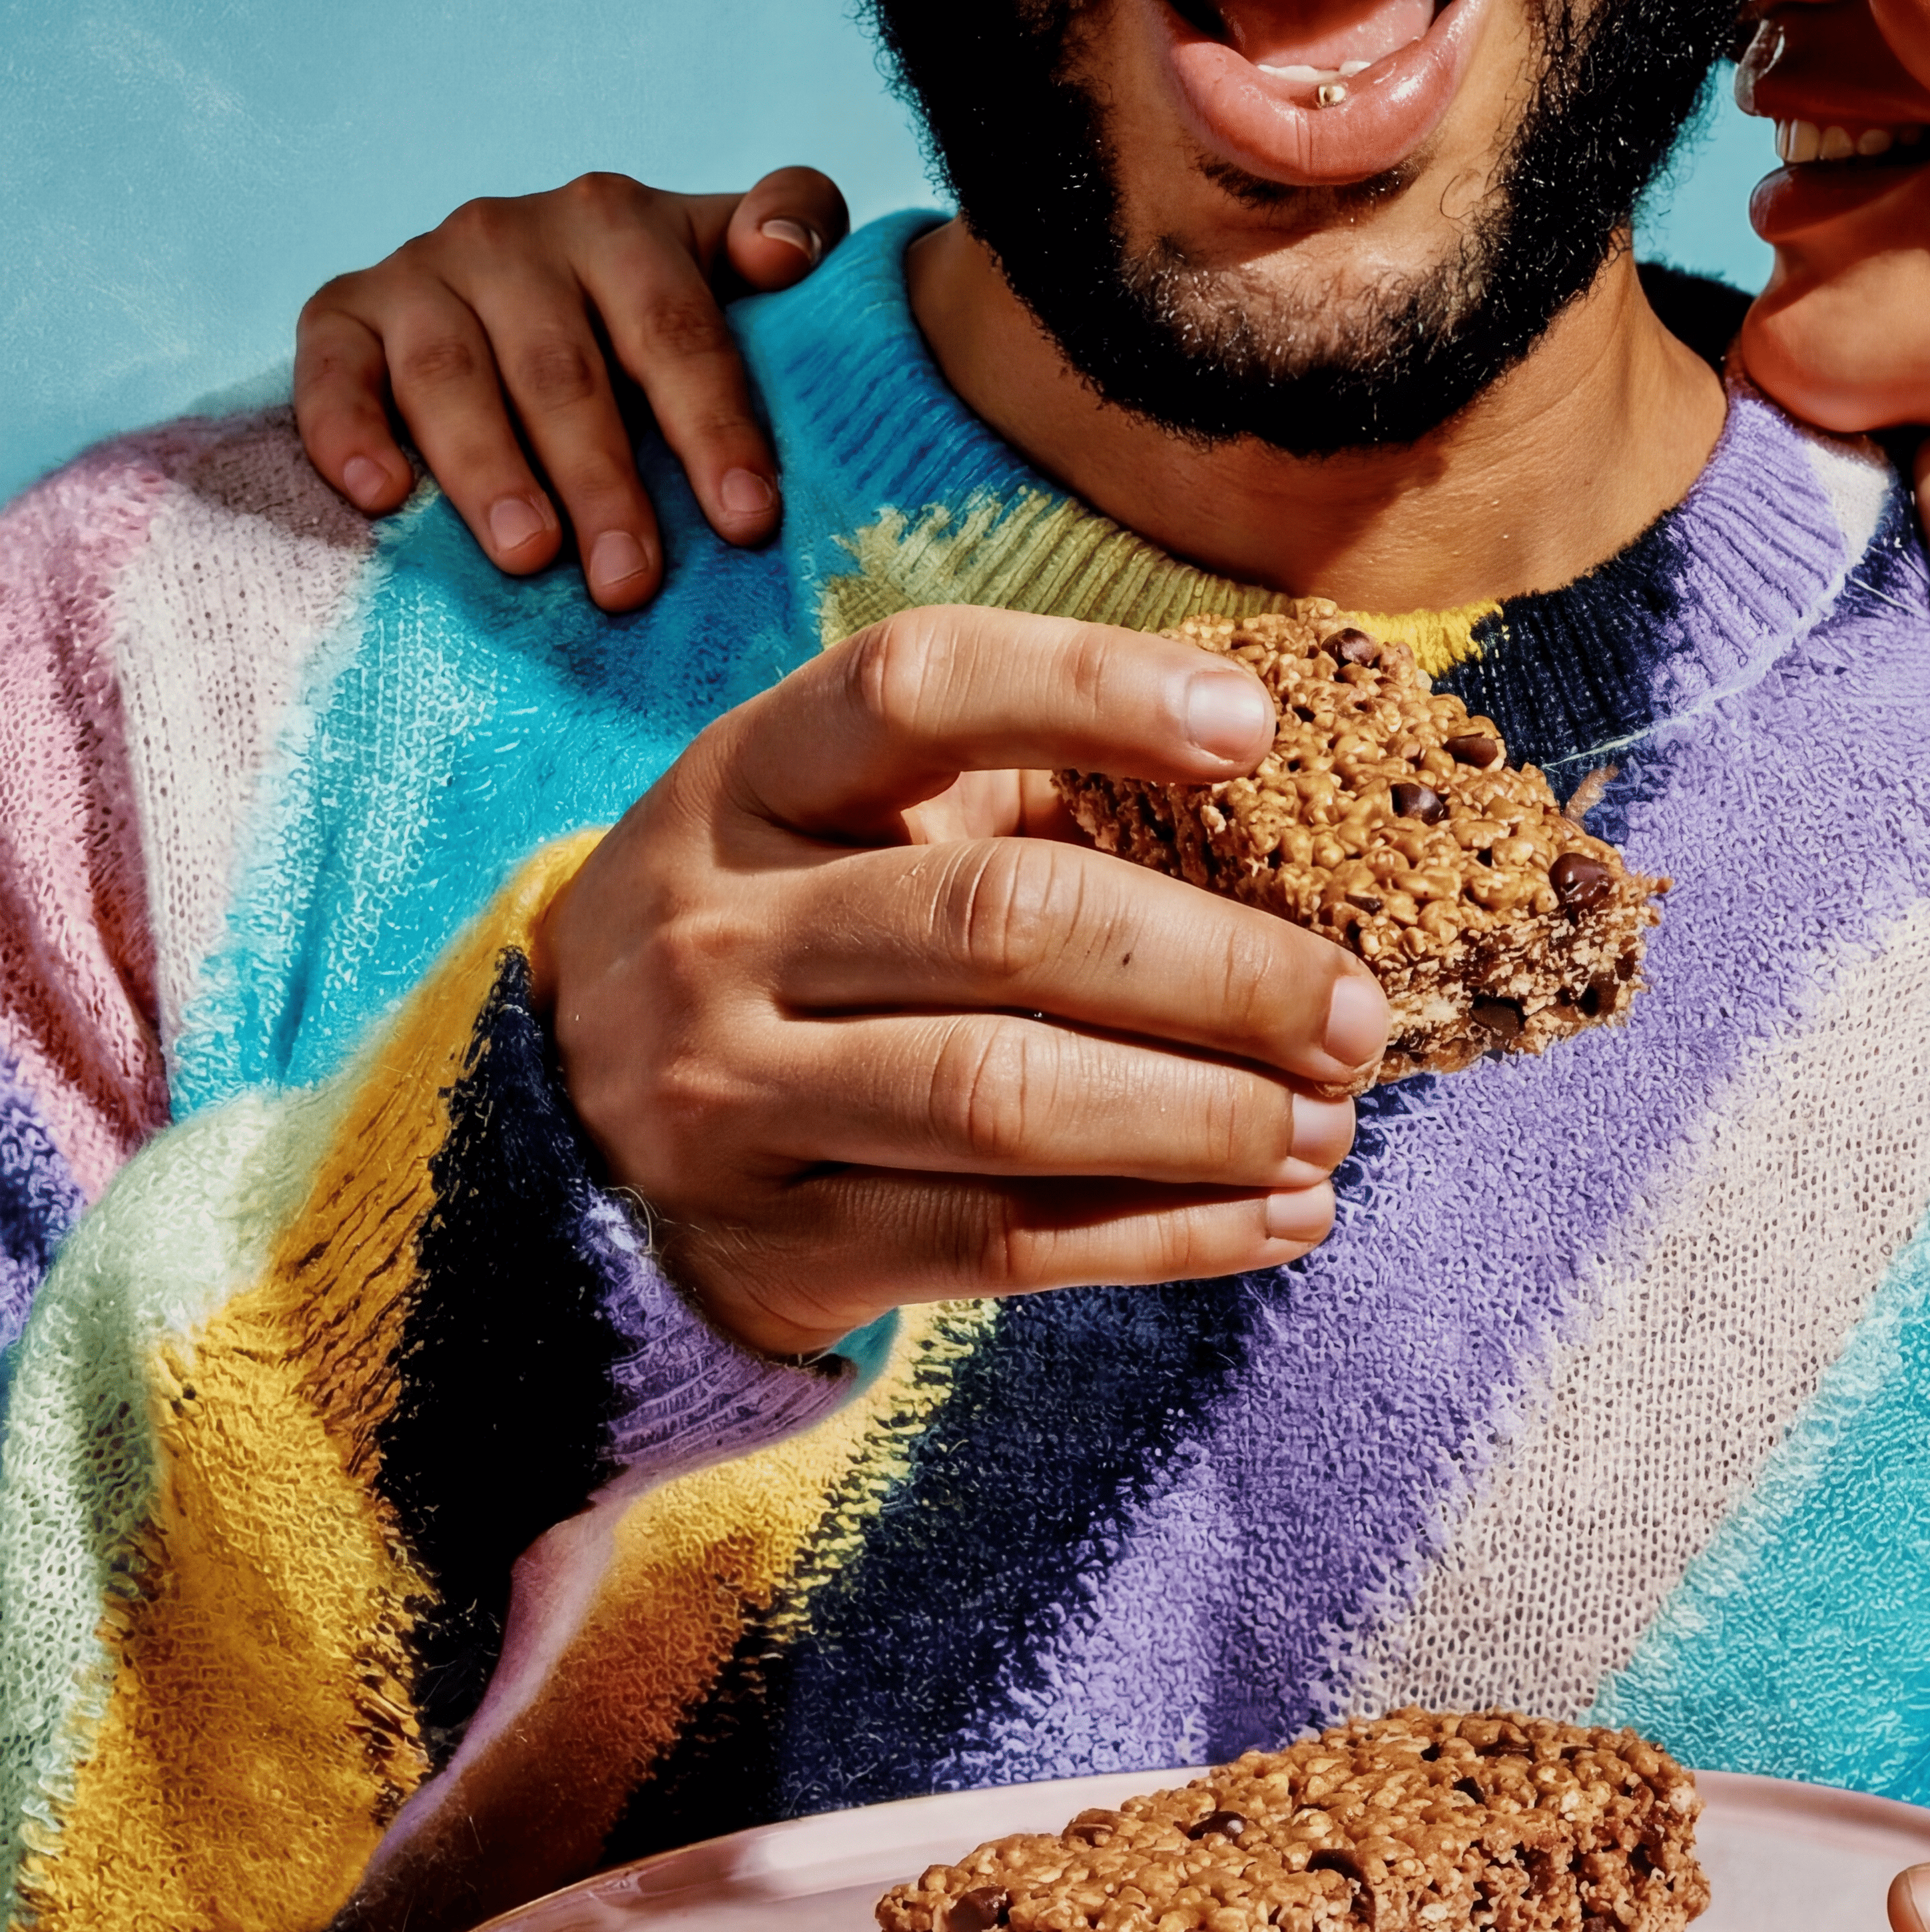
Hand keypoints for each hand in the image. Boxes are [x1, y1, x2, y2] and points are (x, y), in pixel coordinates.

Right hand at [295, 166, 849, 610]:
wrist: (514, 278)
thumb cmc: (646, 300)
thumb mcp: (725, 252)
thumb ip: (791, 219)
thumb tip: (786, 252)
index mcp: (616, 224)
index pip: (674, 330)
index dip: (714, 427)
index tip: (748, 523)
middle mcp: (510, 236)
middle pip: (562, 369)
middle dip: (601, 480)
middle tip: (629, 582)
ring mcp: (421, 272)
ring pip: (451, 375)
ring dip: (488, 469)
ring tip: (527, 556)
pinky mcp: (342, 313)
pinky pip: (332, 369)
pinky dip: (346, 430)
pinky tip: (379, 497)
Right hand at [541, 604, 1390, 1357]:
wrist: (571, 1141)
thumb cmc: (786, 944)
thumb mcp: (845, 831)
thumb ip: (1021, 803)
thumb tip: (1289, 828)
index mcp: (751, 776)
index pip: (919, 687)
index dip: (1094, 691)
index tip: (1256, 732)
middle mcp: (721, 927)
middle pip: (1005, 920)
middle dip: (1219, 969)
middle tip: (1357, 1011)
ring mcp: (731, 1094)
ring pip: (1006, 1099)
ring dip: (1206, 1115)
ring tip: (1331, 1120)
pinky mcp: (777, 1244)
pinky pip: (1001, 1241)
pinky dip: (1169, 1234)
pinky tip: (1287, 1217)